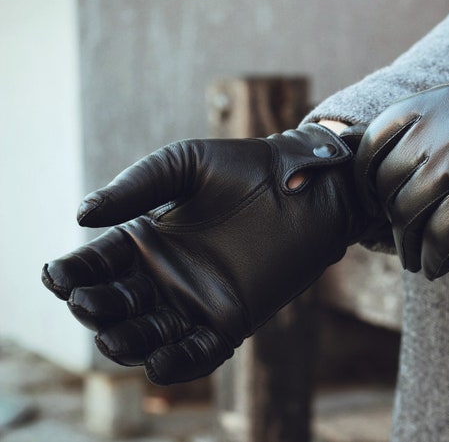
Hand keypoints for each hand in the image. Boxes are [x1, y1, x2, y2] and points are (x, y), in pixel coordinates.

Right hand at [42, 123, 374, 383]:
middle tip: (91, 300)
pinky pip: (196, 355)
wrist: (307, 187)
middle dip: (94, 309)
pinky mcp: (229, 321)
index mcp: (146, 240)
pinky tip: (159, 359)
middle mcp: (164, 275)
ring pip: (145, 337)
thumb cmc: (247, 167)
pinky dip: (175, 365)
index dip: (72, 274)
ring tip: (119, 335)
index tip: (60, 275)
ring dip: (123, 343)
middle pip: (112, 307)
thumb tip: (81, 215)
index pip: (95, 265)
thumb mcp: (187, 164)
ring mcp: (195, 301)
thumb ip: (138, 184)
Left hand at [356, 83, 448, 279]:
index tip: (372, 201)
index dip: (366, 176)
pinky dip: (434, 260)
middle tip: (401, 239)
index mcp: (440, 101)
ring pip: (406, 214)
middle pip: (386, 182)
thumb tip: (375, 179)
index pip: (375, 138)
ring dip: (410, 245)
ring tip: (421, 258)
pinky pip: (436, 241)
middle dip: (389, 217)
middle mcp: (445, 125)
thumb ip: (431, 137)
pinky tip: (442, 266)